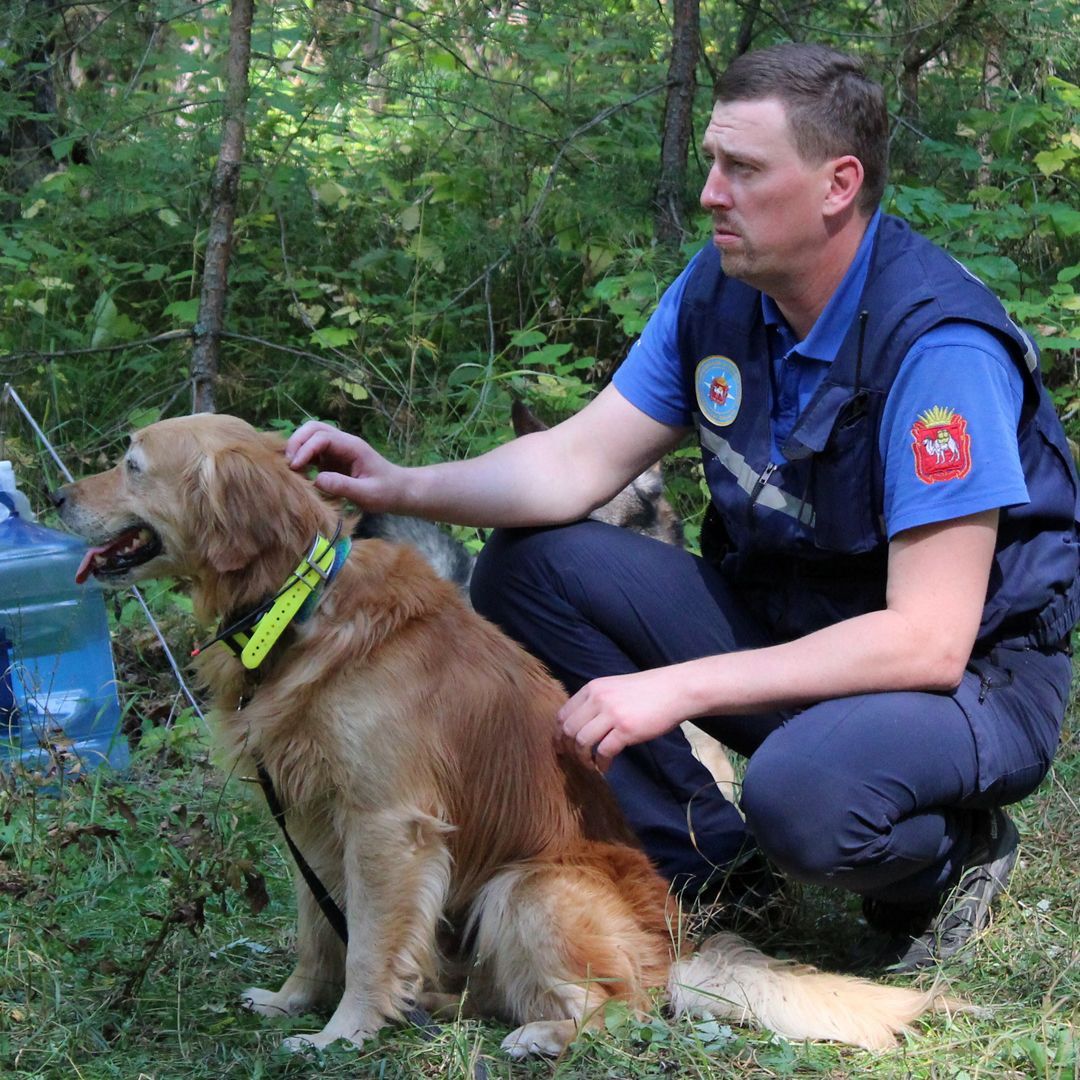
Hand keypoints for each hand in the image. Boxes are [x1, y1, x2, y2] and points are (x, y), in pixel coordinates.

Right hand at [284, 421, 402, 509]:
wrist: (399, 492)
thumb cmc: (387, 492)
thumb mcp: (367, 494)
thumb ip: (343, 486)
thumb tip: (316, 479)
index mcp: (352, 446)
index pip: (322, 437)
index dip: (305, 449)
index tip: (295, 467)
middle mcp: (343, 443)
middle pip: (313, 428)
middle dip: (296, 442)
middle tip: (287, 464)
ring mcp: (337, 450)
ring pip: (311, 437)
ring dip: (297, 448)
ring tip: (291, 469)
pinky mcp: (333, 460)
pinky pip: (313, 452)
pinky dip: (302, 458)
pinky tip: (300, 474)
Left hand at [556, 669, 687, 772]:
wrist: (675, 690)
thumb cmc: (647, 691)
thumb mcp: (614, 687)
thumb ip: (597, 701)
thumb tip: (580, 724)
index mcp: (593, 688)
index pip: (563, 714)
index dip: (558, 734)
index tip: (560, 747)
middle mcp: (598, 699)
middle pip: (568, 729)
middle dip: (567, 749)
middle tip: (573, 760)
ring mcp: (611, 714)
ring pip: (582, 742)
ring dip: (583, 759)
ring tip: (590, 765)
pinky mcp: (626, 729)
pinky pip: (603, 751)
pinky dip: (601, 764)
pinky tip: (605, 767)